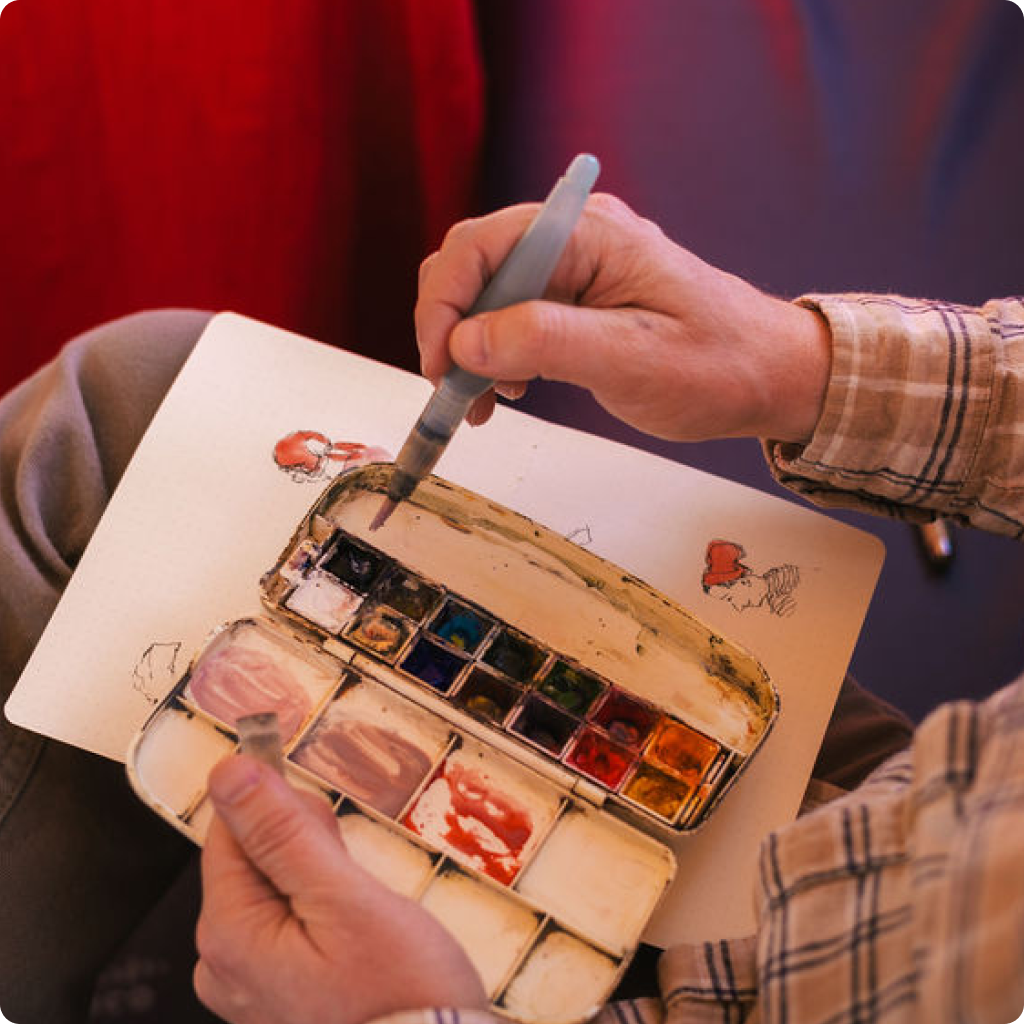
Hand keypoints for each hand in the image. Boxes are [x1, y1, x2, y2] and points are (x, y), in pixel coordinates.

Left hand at [194, 755, 487, 1023]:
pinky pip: (288, 923)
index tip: (329, 825)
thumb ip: (283, 832)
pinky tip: (355, 933)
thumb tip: (229, 771)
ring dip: (319, 878)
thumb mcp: (346, 897)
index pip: (230, 829)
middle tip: (354, 881)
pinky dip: (322, 911)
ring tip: (362, 913)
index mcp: (228, 933)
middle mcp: (222, 962)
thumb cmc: (398, 989)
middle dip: (307, 848)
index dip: (282, 809)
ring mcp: (248, 983)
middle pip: (252, 857)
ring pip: (275, 887)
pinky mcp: (276, 993)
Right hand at [415, 193, 830, 443]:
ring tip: (483, 403)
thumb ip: (546, 342)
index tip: (440, 367)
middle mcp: (574, 238)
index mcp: (587, 234)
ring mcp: (574, 268)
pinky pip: (513, 317)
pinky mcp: (577, 300)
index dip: (443, 306)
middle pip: (473, 266)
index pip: (479, 246)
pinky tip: (507, 391)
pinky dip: (495, 356)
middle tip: (454, 390)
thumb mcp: (632, 359)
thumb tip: (466, 340)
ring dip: (469, 348)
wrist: (768, 376)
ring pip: (486, 296)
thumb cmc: (717, 365)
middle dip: (450, 329)